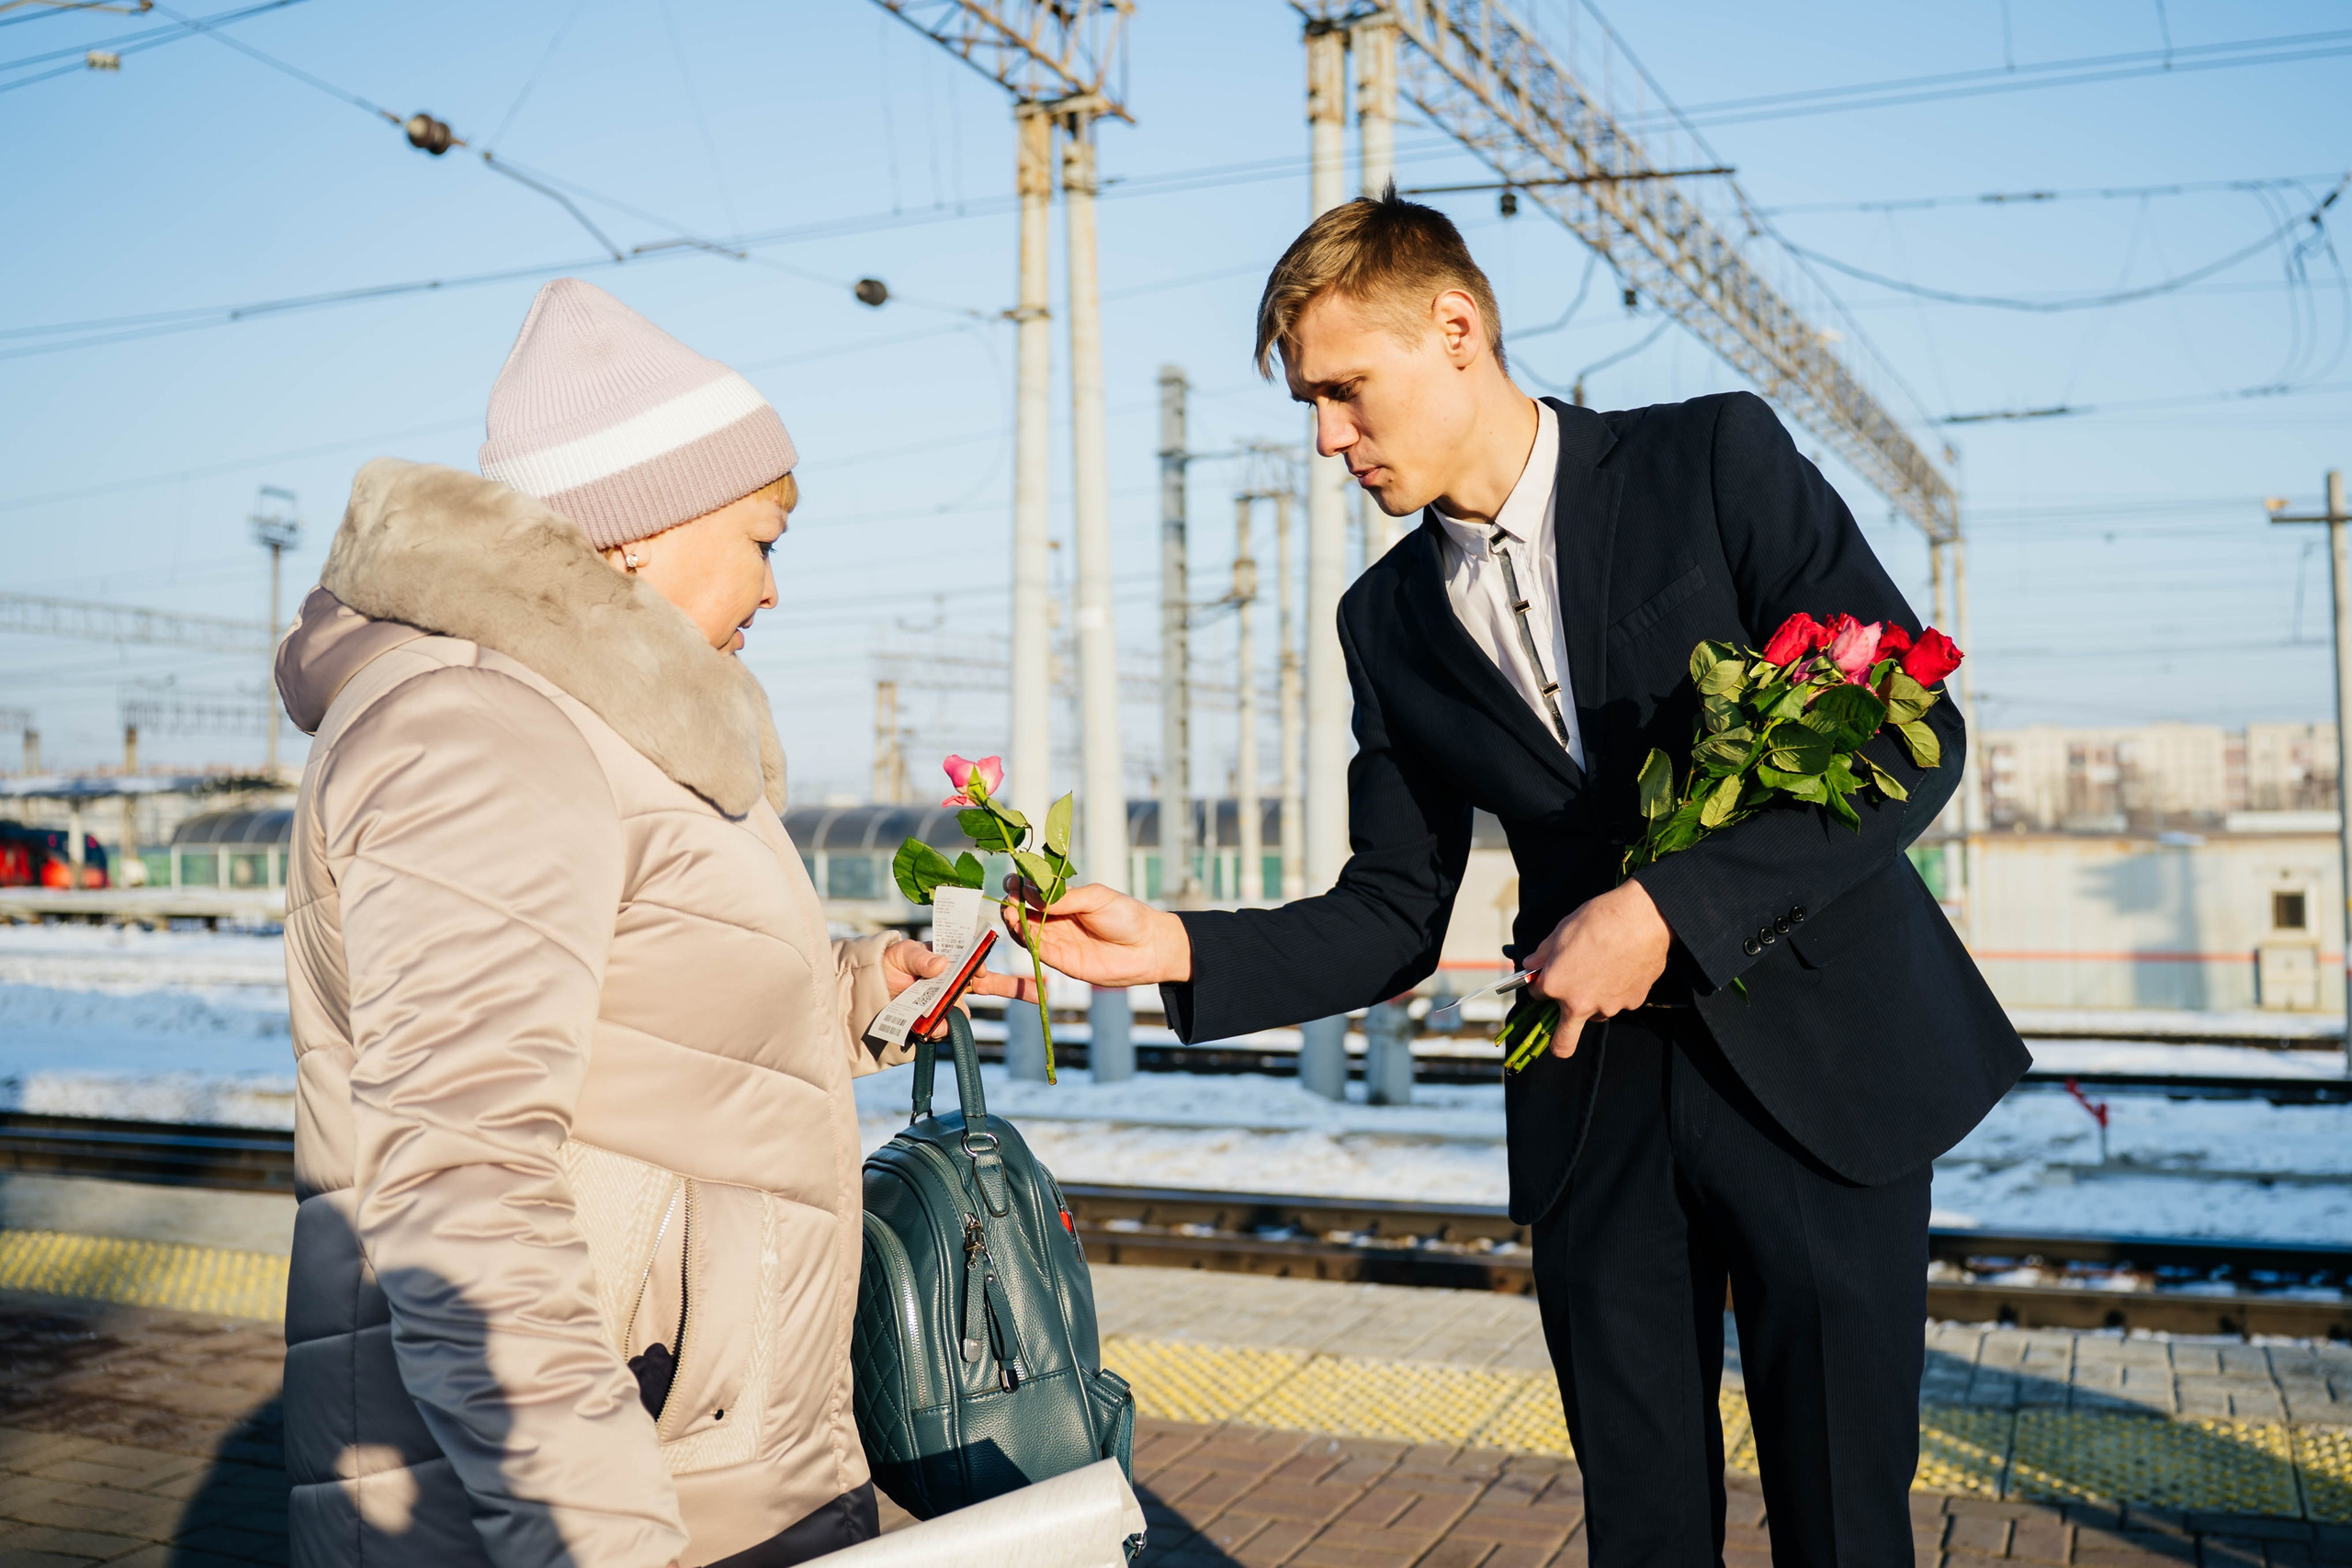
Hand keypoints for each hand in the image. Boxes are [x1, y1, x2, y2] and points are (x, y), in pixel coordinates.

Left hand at [880, 938, 1036, 1039]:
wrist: (872, 988)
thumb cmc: (892, 962)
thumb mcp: (903, 954)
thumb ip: (921, 957)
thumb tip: (941, 964)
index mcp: (953, 959)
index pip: (978, 960)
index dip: (982, 966)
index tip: (980, 971)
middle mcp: (957, 982)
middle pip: (993, 985)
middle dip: (1020, 989)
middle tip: (1044, 993)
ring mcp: (949, 1004)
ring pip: (964, 1013)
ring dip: (956, 1015)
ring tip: (934, 1018)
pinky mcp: (936, 1023)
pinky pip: (945, 1029)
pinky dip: (940, 1030)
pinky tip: (929, 1028)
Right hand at [999, 879, 1192, 986]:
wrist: (1148, 947)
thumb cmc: (1127, 916)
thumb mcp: (1095, 897)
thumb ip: (1064, 897)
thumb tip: (1031, 892)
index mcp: (1065, 901)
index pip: (1035, 893)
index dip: (1021, 887)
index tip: (1011, 879)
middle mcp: (1057, 921)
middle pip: (1025, 913)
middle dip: (1013, 903)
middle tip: (1008, 896)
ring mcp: (1058, 942)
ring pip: (1027, 933)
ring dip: (1015, 922)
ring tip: (1010, 911)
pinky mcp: (1062, 962)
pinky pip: (1039, 952)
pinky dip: (1027, 941)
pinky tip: (1021, 929)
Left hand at [1524, 879, 1672, 1058]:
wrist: (1643, 918)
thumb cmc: (1599, 920)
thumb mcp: (1561, 931)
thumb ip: (1542, 955)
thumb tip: (1532, 965)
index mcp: (1556, 986)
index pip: (1537, 996)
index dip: (1540, 985)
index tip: (1546, 976)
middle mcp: (1580, 1004)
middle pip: (1563, 1044)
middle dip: (1556, 1044)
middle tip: (1559, 1030)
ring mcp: (1609, 1007)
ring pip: (1595, 1014)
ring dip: (1593, 1000)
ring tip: (1602, 969)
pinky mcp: (1633, 1003)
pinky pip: (1618, 1001)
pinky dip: (1617, 990)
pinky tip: (1622, 966)